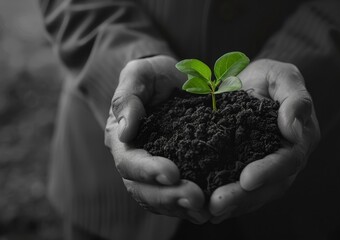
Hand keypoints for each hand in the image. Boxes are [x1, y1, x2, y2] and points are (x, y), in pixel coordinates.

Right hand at [104, 55, 210, 223]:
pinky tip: (209, 209)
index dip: (148, 170)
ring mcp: (153, 172)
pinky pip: (177, 197)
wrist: (173, 81)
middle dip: (168, 196)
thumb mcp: (139, 74)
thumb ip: (128, 98)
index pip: (128, 161)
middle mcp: (135, 161)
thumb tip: (124, 131)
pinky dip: (190, 206)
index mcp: (122, 139)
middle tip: (195, 198)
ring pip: (160, 200)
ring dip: (180, 207)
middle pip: (143, 189)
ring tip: (204, 209)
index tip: (172, 172)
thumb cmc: (154, 75)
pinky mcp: (175, 174)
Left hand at [209, 59, 320, 222]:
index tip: (247, 179)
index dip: (269, 171)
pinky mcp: (246, 168)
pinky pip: (239, 189)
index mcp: (299, 139)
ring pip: (254, 194)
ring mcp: (266, 167)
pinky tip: (206, 209)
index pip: (288, 160)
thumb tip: (292, 130)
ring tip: (209, 211)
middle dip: (244, 197)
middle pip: (270, 186)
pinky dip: (226, 200)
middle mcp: (285, 159)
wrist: (253, 83)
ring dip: (233, 204)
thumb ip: (295, 99)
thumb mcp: (284, 77)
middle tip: (218, 205)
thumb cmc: (271, 78)